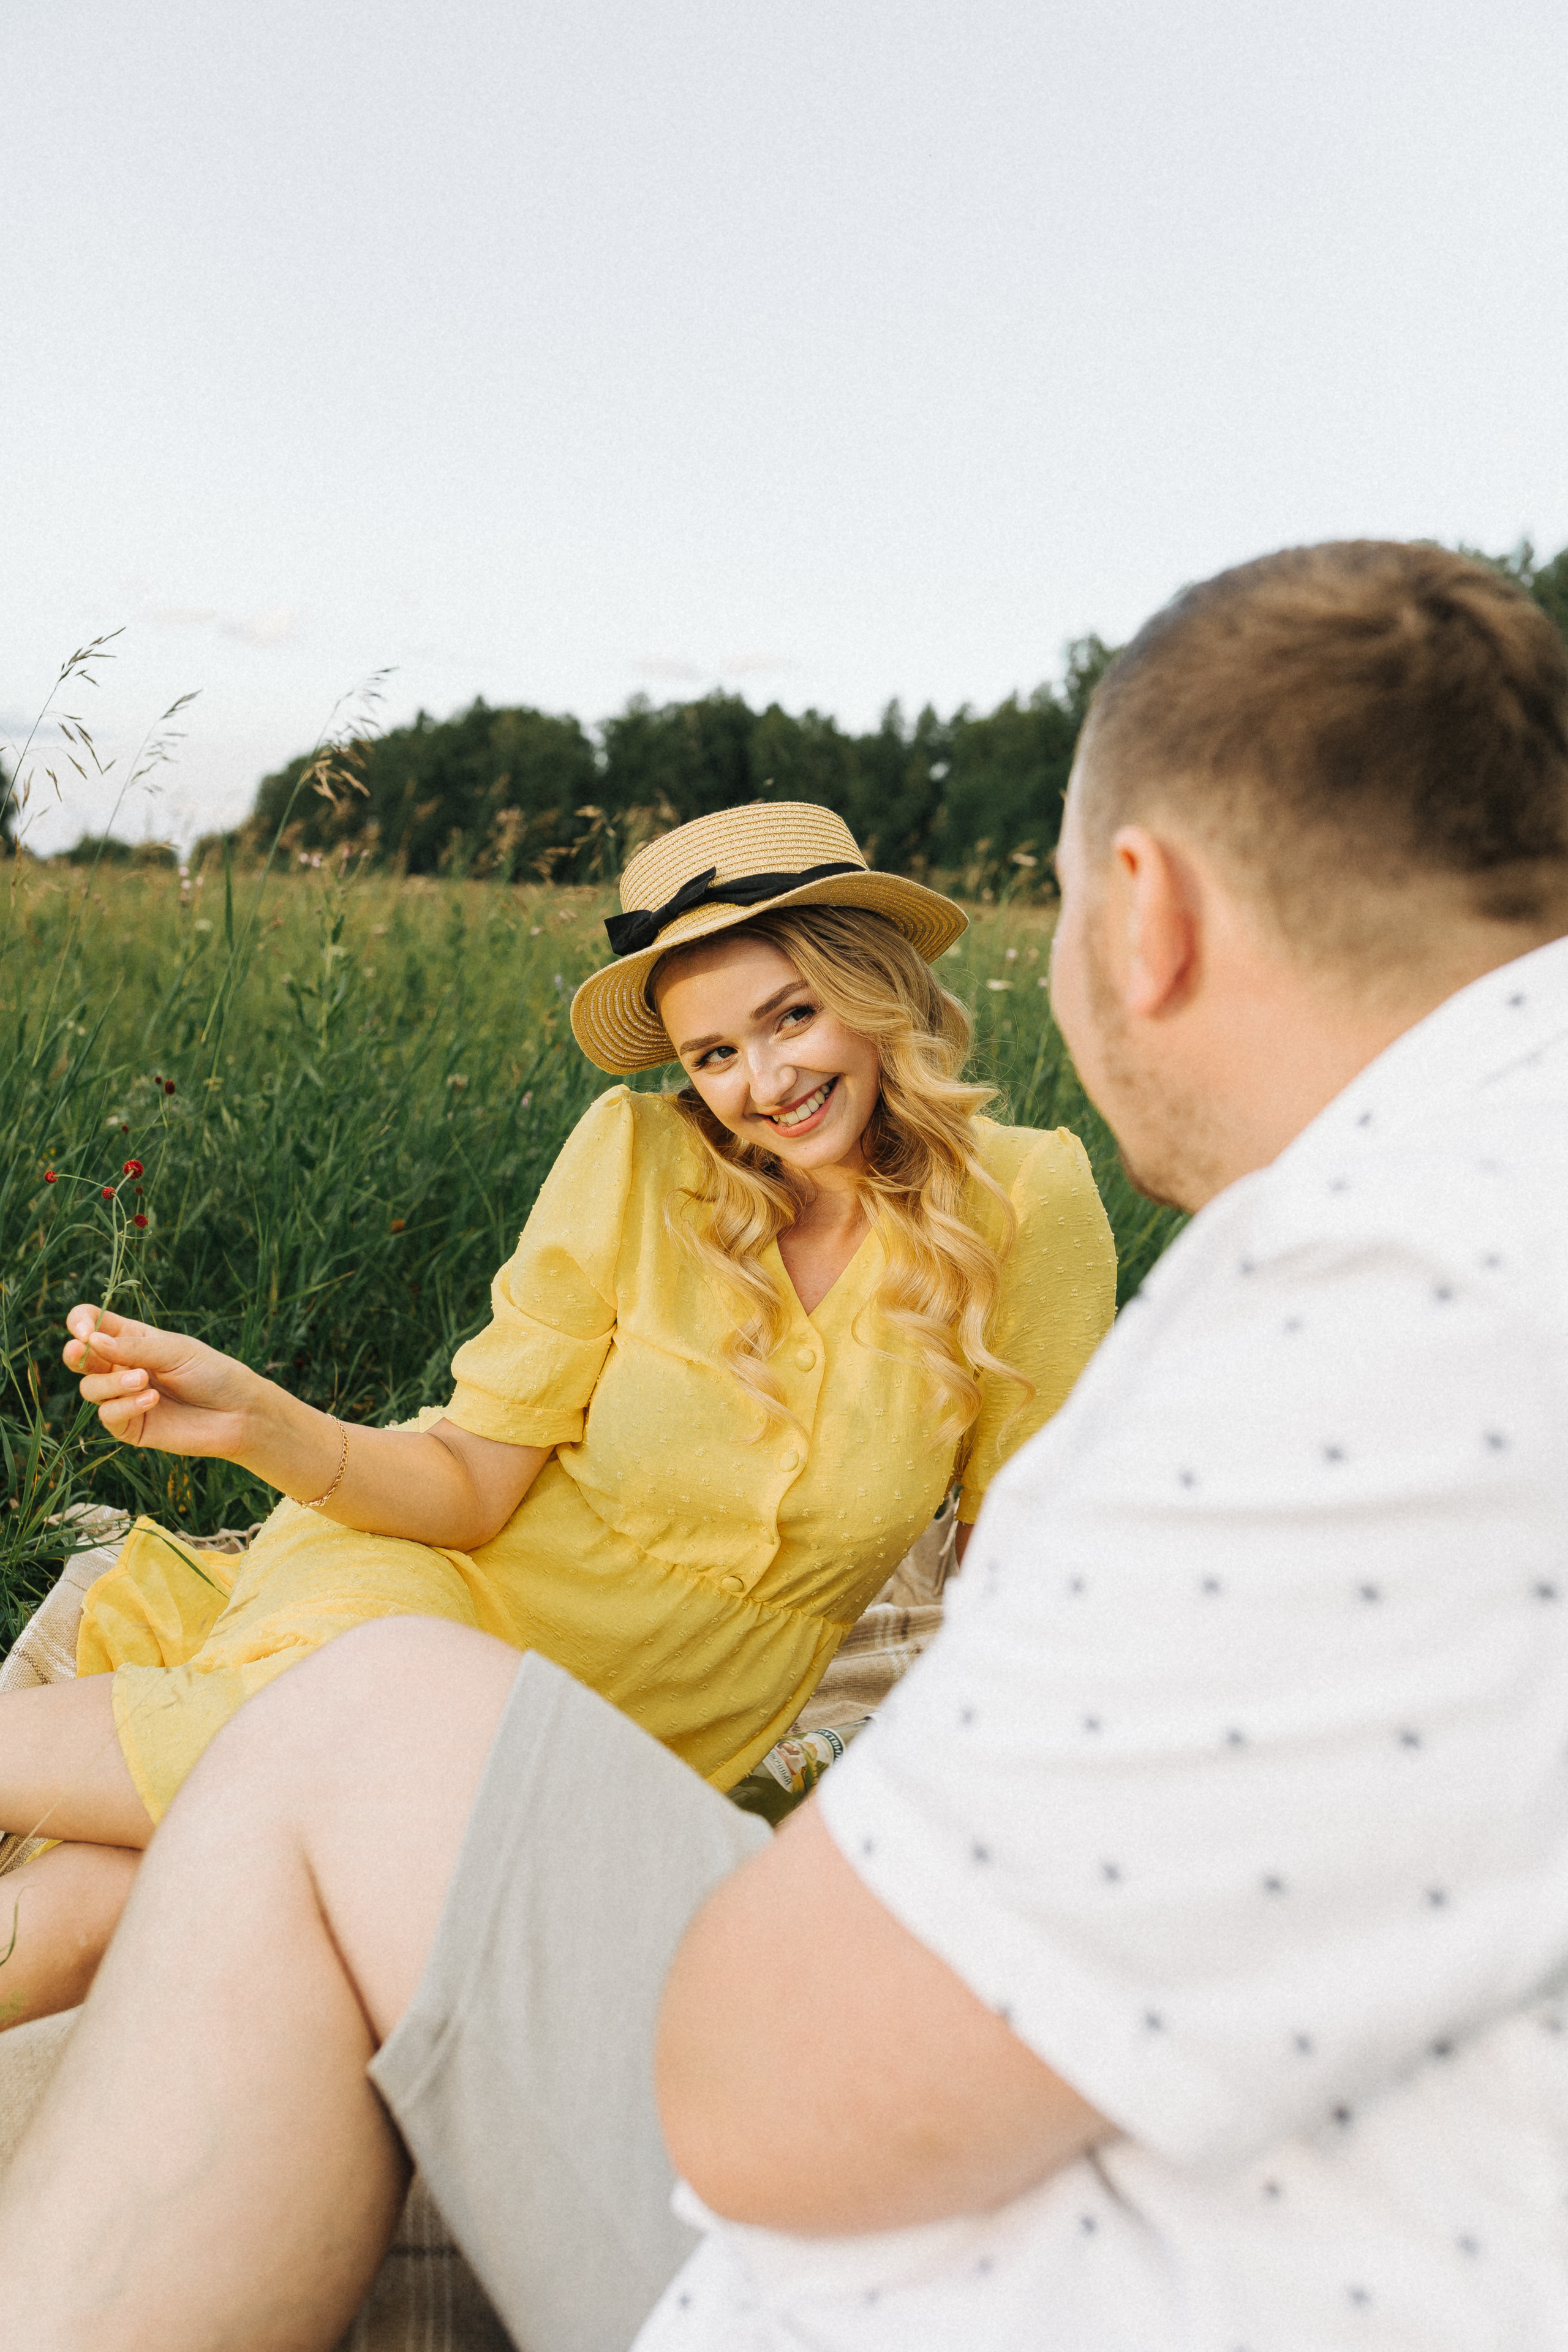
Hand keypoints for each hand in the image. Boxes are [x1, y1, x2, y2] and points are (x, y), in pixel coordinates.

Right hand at [63, 1304, 265, 1457]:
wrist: (238, 1412)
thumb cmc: (211, 1373)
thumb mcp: (174, 1351)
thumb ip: (134, 1348)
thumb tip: (90, 1341)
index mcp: (132, 1339)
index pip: (93, 1323)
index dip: (81, 1322)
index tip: (84, 1330)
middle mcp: (122, 1367)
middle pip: (80, 1358)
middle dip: (75, 1354)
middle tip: (81, 1350)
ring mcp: (123, 1397)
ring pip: (90, 1388)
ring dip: (111, 1383)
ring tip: (143, 1380)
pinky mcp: (130, 1426)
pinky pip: (108, 1415)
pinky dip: (125, 1406)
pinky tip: (151, 1400)